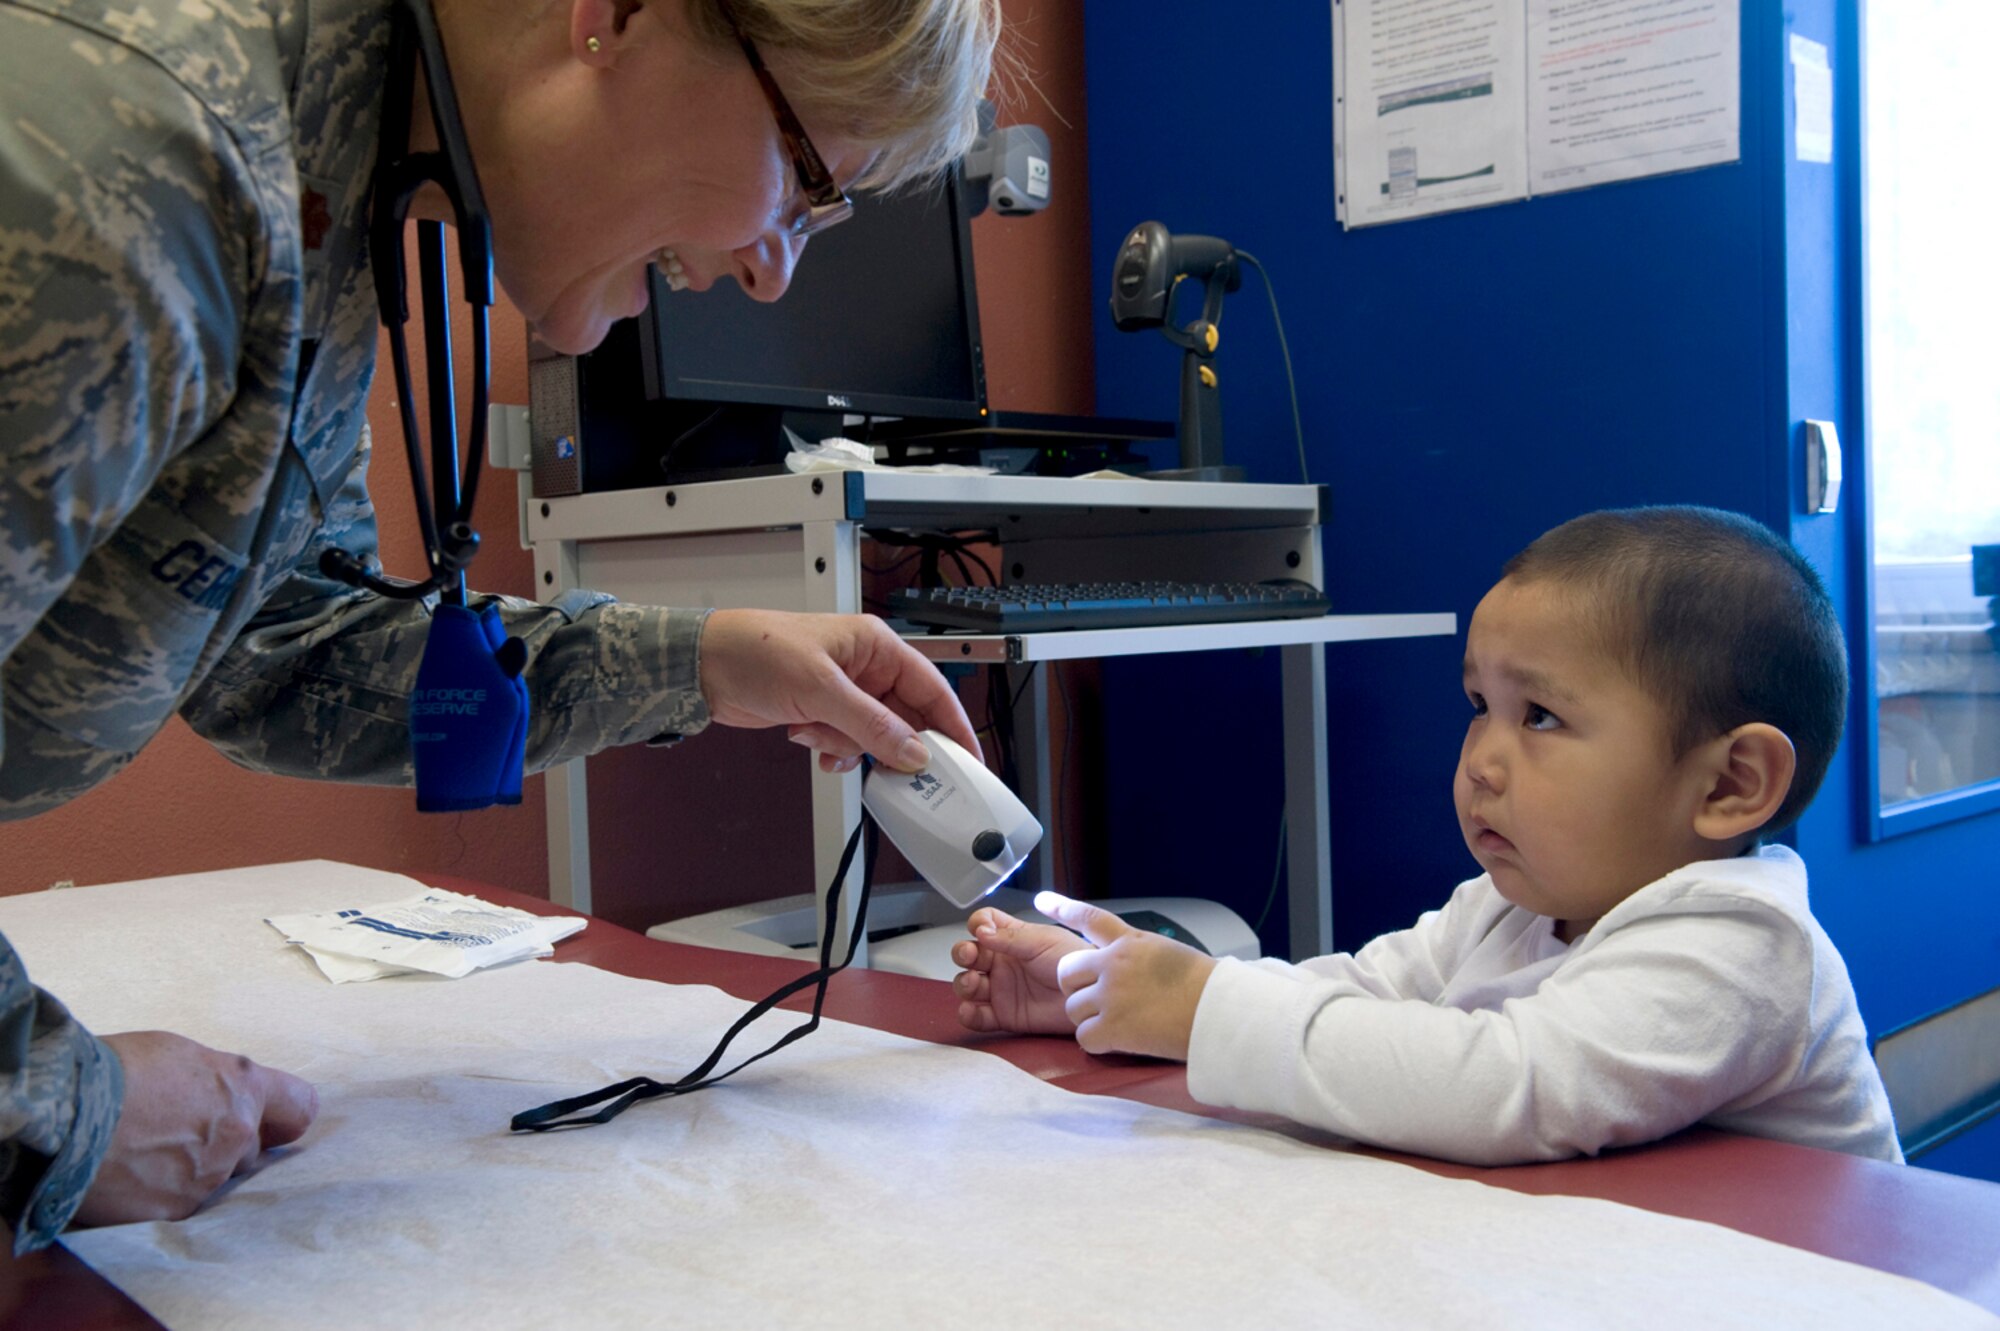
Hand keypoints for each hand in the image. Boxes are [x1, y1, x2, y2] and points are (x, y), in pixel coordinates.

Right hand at [72, 1031, 317, 1226]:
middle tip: (185, 1134)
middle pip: (253, 1150)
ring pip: (218, 1180)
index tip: (271, 1119)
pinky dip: (164, 1194)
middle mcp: (236, 1137)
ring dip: (196, 1170)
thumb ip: (219, 1080)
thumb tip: (223, 1095)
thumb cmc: (119, 1070)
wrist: (67, 1113)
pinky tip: (134, 1178)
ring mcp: (207, 1179)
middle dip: (230, 1144)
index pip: (300, 1108)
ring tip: (151, 1154)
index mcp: (244, 1090)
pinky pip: (183, 1205)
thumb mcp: (183, 1055)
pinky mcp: (175, 1212)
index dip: (284, 1115)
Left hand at [698, 609, 980, 772]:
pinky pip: (847, 745)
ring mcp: (844, 695)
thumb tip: (913, 752)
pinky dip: (833, 752)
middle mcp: (866, 670)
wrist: (703, 666)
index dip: (954, 726)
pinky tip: (809, 743)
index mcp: (877, 647)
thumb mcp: (821, 688)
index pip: (933, 689)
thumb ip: (871, 724)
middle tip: (897, 774)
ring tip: (818, 735)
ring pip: (874, 738)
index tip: (970, 762)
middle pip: (905, 720)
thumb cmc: (757, 650)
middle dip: (893, 746)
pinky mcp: (823, 714)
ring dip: (849, 747)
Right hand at [950, 907, 1091, 1034]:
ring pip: (968, 984)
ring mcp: (1002, 989)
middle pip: (969, 954)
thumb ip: (1010, 938)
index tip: (981, 930)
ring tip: (973, 982)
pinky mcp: (1005, 1015)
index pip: (984, 924)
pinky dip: (969, 1014)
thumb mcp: (1042, 941)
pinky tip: (971, 1009)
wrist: (1092, 995)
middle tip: (969, 955)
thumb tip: (981, 932)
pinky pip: (978, 1016)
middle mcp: (1003, 962)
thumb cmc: (1075, 961)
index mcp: (1013, 938)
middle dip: (962, 953)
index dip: (978, 924)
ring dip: (963, 982)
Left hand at [1040, 892, 1218, 1060]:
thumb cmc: (1203, 986)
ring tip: (1119, 1021)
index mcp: (1130, 942)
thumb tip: (1121, 961)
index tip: (1042, 901)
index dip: (1062, 908)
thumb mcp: (1166, 952)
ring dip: (1089, 1017)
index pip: (1088, 918)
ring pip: (1072, 1007)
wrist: (1219, 1014)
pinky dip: (1098, 1042)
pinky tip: (1120, 1040)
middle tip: (1098, 998)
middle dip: (1076, 986)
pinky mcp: (1112, 1028)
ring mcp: (1110, 997)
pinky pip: (1083, 1036)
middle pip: (1066, 971)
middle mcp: (1114, 965)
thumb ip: (1136, 954)